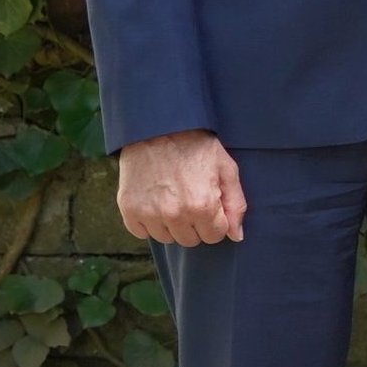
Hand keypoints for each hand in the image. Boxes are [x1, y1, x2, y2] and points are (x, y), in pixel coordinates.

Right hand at [116, 129, 245, 246]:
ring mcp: (149, 214)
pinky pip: (141, 233)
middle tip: (190, 198)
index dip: (215, 220)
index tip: (209, 203)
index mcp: (202, 206)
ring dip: (171, 224)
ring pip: (166, 238)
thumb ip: (236, 205)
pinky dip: (148, 222)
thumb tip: (236, 236)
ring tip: (172, 197)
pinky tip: (154, 201)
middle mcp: (175, 214)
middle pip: (190, 240)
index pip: (214, 236)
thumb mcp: (226, 168)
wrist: (158, 126)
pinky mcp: (129, 210)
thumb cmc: (196, 145)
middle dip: (195, 224)